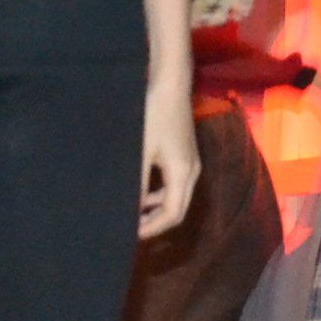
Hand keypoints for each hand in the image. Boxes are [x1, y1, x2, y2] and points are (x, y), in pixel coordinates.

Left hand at [140, 88, 198, 237]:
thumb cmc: (153, 116)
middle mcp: (192, 172)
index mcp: (183, 174)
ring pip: (178, 198)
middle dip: (156, 223)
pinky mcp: (186, 156)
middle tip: (130, 231)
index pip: (172, 214)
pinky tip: (142, 194)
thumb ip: (136, 184)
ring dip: (158, 210)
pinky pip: (176, 186)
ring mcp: (191, 163)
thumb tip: (128, 212)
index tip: (129, 235)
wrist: (170, 86)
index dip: (151, 228)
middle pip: (178, 210)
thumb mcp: (140, 153)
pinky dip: (161, 196)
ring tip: (134, 216)